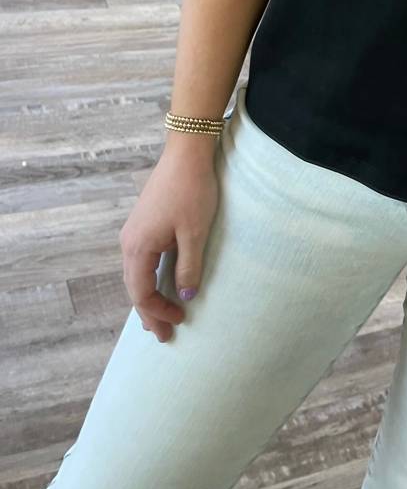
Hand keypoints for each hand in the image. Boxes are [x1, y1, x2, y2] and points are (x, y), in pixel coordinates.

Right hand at [119, 144, 219, 342]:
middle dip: (149, 312)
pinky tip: (160, 283)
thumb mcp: (195, 233)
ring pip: (136, 274)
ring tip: (161, 316)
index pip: (142, 293)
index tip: (178, 324)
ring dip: (148, 296)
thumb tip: (187, 296)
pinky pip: (142, 260)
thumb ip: (189, 266)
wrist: (186, 153)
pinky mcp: (143, 223)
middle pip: (134, 287)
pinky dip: (149, 278)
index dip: (158, 312)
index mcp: (138, 248)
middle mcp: (129, 242)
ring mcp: (134, 231)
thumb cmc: (192, 191)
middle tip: (165, 335)